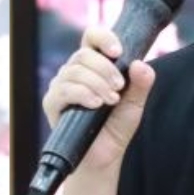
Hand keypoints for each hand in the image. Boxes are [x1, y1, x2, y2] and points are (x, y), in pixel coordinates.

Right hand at [40, 25, 154, 173]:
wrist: (103, 157)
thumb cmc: (116, 127)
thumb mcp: (135, 104)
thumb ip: (141, 84)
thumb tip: (141, 64)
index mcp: (93, 65)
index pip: (91, 37)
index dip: (103, 37)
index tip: (118, 51)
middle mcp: (74, 72)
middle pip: (83, 54)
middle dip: (105, 69)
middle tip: (119, 88)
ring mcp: (61, 86)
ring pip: (74, 70)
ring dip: (97, 83)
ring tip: (110, 101)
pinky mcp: (52, 103)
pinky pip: (64, 89)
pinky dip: (83, 94)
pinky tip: (96, 104)